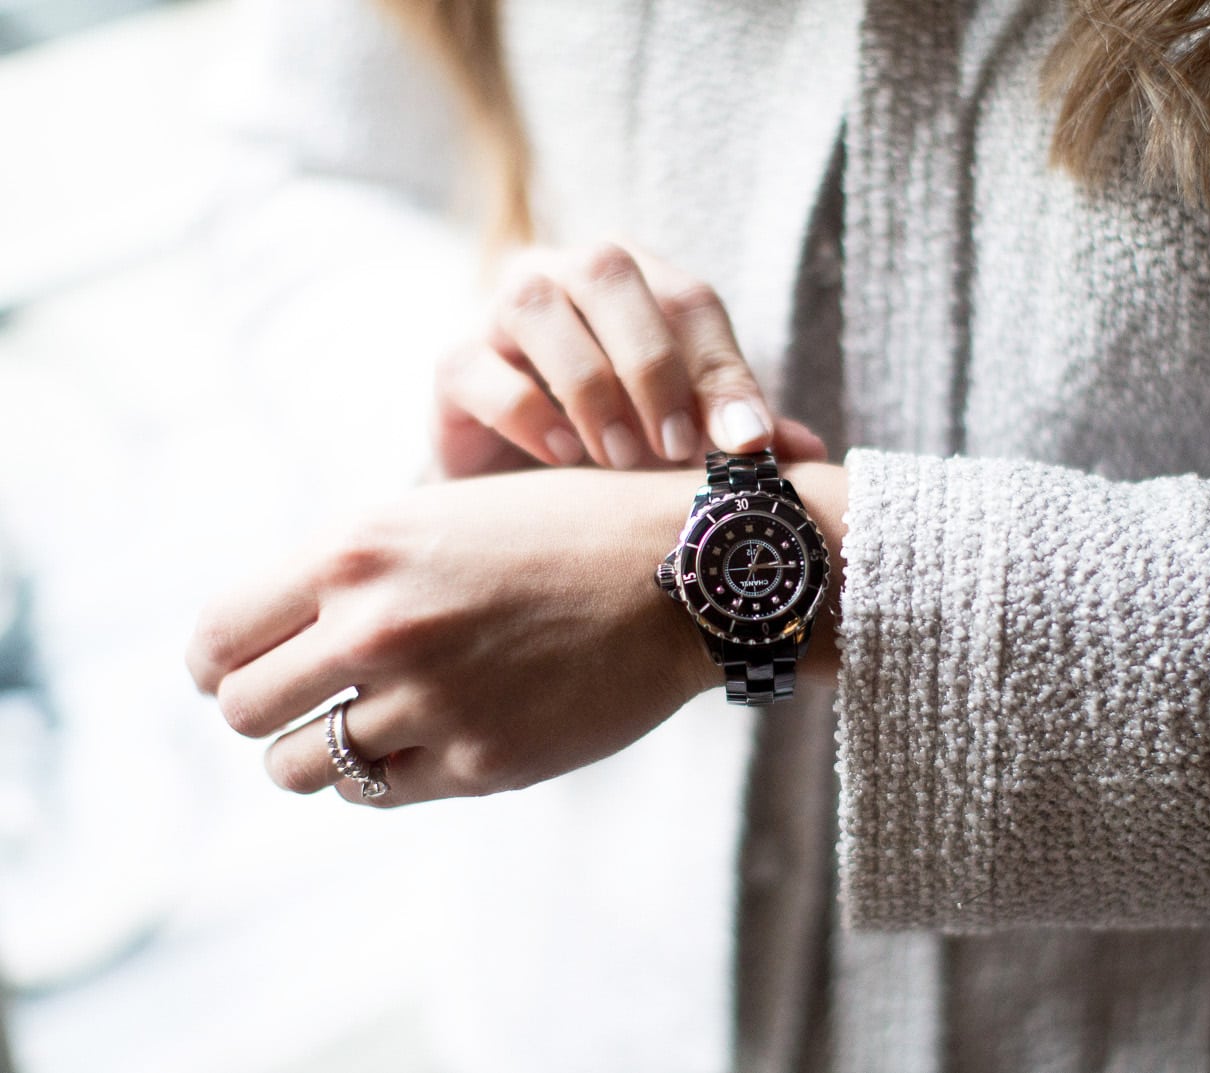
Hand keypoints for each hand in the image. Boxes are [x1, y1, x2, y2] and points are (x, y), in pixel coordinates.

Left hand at [185, 468, 716, 805]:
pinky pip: (377, 793)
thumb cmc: (566, 530)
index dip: (221, 661)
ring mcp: (429, 702)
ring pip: (298, 767)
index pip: (216, 639)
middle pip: (243, 710)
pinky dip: (385, 773)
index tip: (243, 669)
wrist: (685, 575)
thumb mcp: (442, 514)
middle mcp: (378, 627)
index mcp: (357, 549)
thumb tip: (269, 636)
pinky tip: (426, 738)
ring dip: (318, 751)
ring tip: (363, 725)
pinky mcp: (480, 763)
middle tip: (309, 698)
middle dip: (266, 708)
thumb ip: (351, 569)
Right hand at [433, 241, 826, 478]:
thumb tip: (813, 454)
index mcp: (638, 282)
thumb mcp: (688, 441)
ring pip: (536, 306)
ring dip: (590, 385)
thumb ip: (742, 436)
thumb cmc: (620, 449)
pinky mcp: (454, 363)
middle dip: (651, 362)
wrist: (522, 495)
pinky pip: (477, 365)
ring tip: (621, 459)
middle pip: (607, 271)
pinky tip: (563, 458)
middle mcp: (565, 275)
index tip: (748, 446)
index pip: (690, 301)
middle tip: (676, 447)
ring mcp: (499, 311)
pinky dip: (526, 411)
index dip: (722, 370)